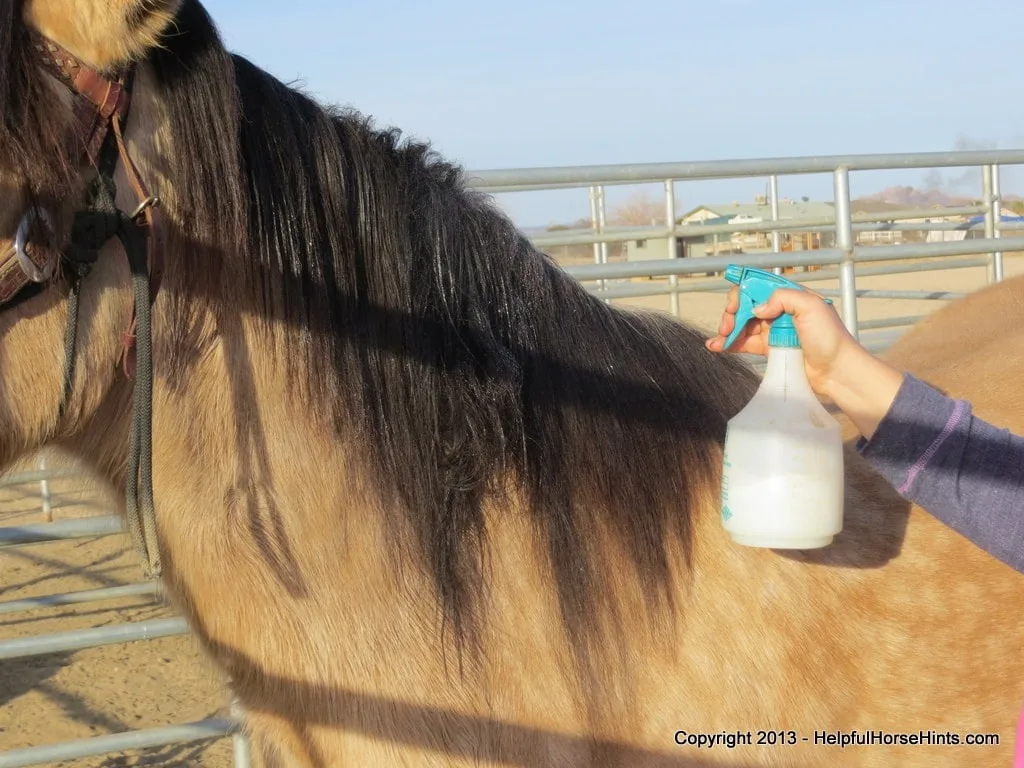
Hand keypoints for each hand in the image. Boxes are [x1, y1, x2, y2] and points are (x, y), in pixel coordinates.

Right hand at [704, 286, 856, 395]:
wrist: (837, 371)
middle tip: (727, 327)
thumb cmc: (830, 338)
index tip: (735, 307)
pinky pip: (746, 343)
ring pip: (744, 325)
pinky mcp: (770, 349)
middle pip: (747, 306)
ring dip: (728, 330)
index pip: (758, 287)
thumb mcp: (811, 307)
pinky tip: (718, 346)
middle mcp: (781, 312)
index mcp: (790, 297)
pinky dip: (730, 344)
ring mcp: (774, 331)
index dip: (742, 294)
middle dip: (732, 314)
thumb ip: (783, 298)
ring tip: (719, 340)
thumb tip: (757, 309)